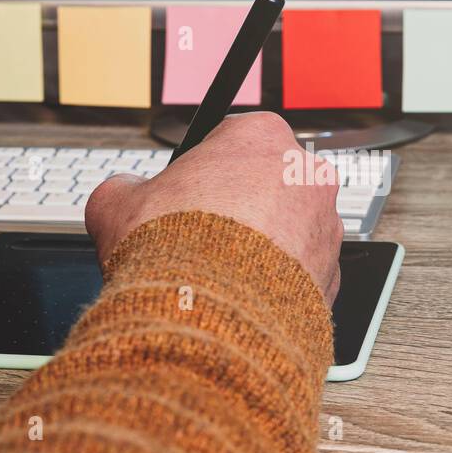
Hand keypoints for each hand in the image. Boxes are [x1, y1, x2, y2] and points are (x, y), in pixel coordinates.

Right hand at [85, 113, 342, 304]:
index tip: (187, 192)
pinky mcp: (333, 275)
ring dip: (262, 246)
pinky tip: (242, 298)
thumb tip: (123, 193)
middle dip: (240, 206)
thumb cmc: (171, 250)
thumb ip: (126, 187)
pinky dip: (276, 284)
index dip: (205, 168)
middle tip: (202, 234)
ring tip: (220, 273)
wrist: (207, 317)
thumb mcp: (118, 201)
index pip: (233, 139)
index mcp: (262, 135)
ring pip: (290, 229)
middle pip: (268, 183)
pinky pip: (300, 274)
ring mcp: (326, 226)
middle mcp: (306, 174)